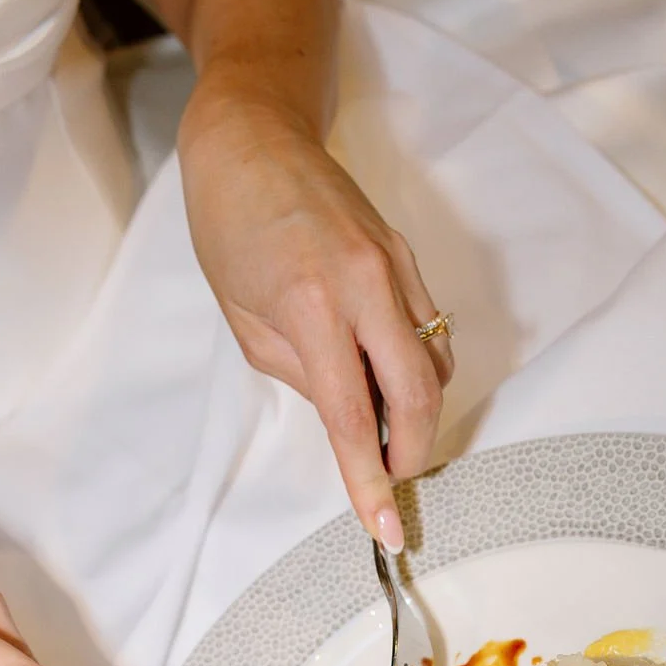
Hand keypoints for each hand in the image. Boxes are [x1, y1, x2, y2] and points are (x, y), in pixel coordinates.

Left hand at [178, 84, 453, 550]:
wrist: (252, 137)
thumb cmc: (229, 226)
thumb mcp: (245, 322)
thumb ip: (304, 377)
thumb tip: (350, 418)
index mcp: (312, 307)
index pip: (354, 418)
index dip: (371, 482)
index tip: (386, 528)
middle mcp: (366, 285)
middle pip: (420, 396)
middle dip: (414, 451)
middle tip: (392, 477)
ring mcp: (396, 266)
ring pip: (437, 364)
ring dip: (418, 410)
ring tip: (383, 422)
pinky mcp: (408, 255)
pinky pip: (432, 330)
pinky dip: (419, 368)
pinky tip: (388, 376)